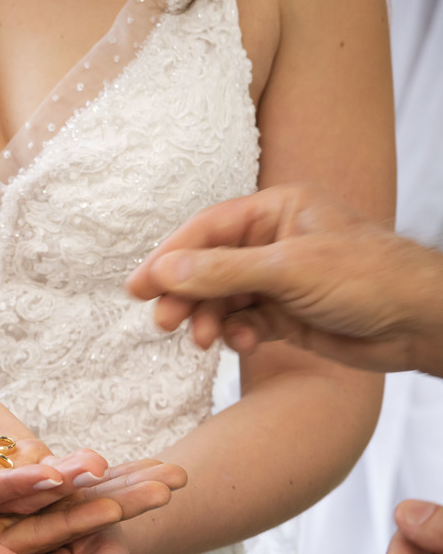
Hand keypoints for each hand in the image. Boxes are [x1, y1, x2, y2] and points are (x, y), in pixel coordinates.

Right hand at [0, 370, 108, 513]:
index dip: (17, 485)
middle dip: (69, 493)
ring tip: (120, 471)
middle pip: (29, 499)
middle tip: (104, 482)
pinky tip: (118, 463)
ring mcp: (9, 484)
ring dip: (87, 483)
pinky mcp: (28, 467)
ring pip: (52, 488)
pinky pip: (63, 470)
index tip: (49, 476)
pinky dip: (87, 468)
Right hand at [125, 183, 442, 375]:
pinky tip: (243, 343)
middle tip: (163, 321)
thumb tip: (164, 270)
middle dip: (185, 294)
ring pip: (221, 298)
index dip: (169, 257)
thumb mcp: (289, 269)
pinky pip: (243, 322)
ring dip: (208, 319)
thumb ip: (222, 270)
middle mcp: (273, 242)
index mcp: (277, 210)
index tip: (138, 287)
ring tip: (203, 340)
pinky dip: (236, 334)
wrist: (420, 324)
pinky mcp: (285, 315)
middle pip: (208, 265)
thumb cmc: (370, 278)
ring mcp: (279, 280)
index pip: (207, 229)